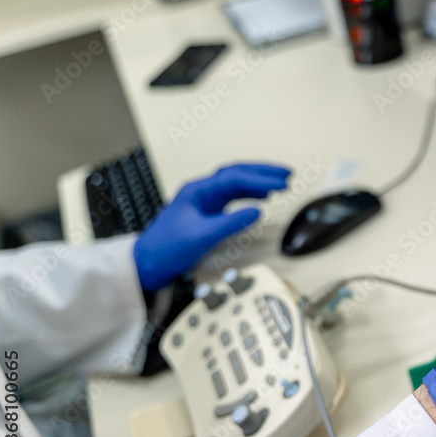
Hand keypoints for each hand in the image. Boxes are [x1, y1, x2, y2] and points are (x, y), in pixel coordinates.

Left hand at [134, 163, 290, 290]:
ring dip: (259, 182)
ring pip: (236, 183)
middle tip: (287, 174)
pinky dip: (250, 194)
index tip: (281, 186)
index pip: (234, 179)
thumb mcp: (202, 236)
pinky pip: (233, 196)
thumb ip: (231, 223)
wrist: (148, 263)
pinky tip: (263, 198)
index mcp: (198, 190)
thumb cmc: (167, 248)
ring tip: (281, 183)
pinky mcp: (208, 212)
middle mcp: (202, 191)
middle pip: (237, 173)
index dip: (260, 181)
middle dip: (263, 172)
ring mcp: (205, 201)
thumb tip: (258, 212)